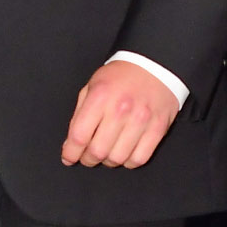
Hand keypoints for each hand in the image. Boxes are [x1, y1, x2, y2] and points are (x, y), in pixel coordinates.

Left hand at [61, 61, 179, 168]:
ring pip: (118, 159)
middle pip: (98, 151)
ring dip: (108, 161)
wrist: (154, 65)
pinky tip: (124, 153)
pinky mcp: (157, 129)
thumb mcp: (92, 86)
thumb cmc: (120, 76)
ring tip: (106, 153)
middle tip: (87, 156)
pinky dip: (128, 162)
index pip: (79, 135)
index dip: (70, 153)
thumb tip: (71, 143)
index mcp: (100, 96)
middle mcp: (120, 109)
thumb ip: (80, 114)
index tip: (68, 158)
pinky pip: (139, 159)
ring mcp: (141, 120)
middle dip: (88, 159)